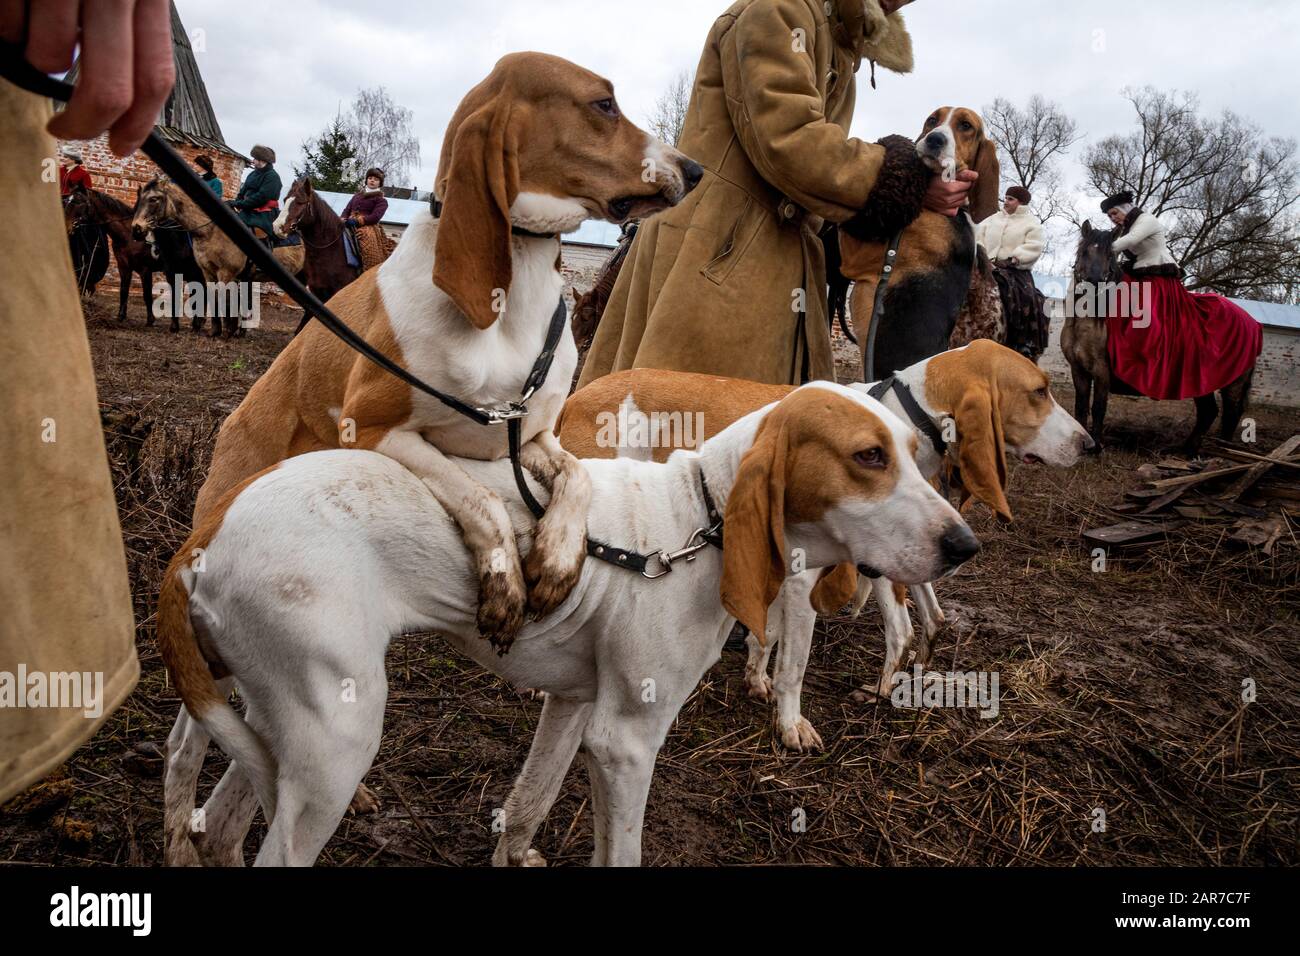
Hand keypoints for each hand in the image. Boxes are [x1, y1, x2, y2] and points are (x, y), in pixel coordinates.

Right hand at [1, 0, 175, 155]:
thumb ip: (124, 29)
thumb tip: (117, 99)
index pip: (154, 79)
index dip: (138, 124)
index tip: (121, 146)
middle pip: (109, 91)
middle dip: (84, 122)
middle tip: (64, 127)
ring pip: (50, 59)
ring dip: (36, 56)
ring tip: (32, 26)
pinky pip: (8, 26)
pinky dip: (7, 27)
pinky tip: (16, 5)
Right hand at [922, 169, 976, 217]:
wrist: (916, 188)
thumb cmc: (930, 177)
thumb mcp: (945, 171)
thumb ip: (962, 174)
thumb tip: (976, 175)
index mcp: (951, 188)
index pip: (968, 184)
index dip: (966, 179)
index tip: (962, 177)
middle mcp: (948, 199)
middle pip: (966, 193)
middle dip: (964, 188)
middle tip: (957, 183)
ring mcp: (945, 206)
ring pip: (962, 202)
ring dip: (960, 196)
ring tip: (953, 190)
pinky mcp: (942, 211)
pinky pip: (954, 211)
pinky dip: (955, 206)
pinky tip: (951, 200)